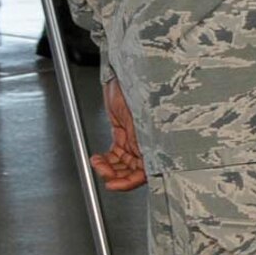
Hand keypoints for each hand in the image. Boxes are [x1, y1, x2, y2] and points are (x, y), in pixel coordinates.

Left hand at [89, 75, 147, 190]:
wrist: (126, 69)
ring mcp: (135, 135)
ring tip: (97, 163)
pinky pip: (116, 152)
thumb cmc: (138, 86)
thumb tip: (143, 167)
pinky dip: (105, 159)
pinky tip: (98, 157)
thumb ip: (144, 142)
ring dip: (108, 168)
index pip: (147, 170)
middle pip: (133, 170)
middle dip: (117, 175)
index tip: (113, 185)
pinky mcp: (124, 130)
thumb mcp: (143, 117)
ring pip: (123, 163)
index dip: (131, 182)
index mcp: (157, 138)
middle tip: (103, 174)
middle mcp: (147, 139)